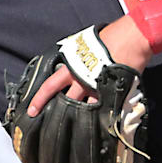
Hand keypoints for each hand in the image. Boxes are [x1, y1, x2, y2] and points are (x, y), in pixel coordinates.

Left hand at [27, 16, 150, 115]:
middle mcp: (81, 80)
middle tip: (51, 124)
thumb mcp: (85, 44)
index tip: (31, 111)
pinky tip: (99, 121)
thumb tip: (72, 59)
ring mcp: (97, 89)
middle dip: (58, 113)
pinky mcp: (112, 93)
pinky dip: (101, 114)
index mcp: (72, 68)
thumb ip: (77, 56)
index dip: (39, 99)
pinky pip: (104, 108)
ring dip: (81, 115)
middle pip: (66, 102)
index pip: (50, 86)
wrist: (131, 38)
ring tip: (77, 125)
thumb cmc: (109, 37)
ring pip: (84, 108)